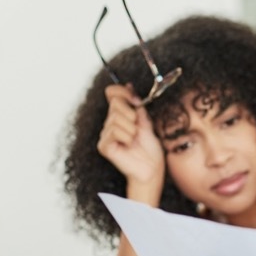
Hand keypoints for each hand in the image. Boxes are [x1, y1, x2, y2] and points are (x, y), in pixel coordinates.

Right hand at [96, 84, 164, 198]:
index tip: (135, 99)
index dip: (122, 92)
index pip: (112, 94)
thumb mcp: (146, 123)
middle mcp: (110, 123)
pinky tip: (128, 145)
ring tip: (134, 140)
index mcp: (120, 116)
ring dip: (131, 129)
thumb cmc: (150, 150)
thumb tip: (129, 86)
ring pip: (116, 118)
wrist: (152, 169)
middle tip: (138, 129)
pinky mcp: (104, 146)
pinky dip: (126, 137)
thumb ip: (137, 107)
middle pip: (116, 104)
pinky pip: (114, 131)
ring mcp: (105, 135)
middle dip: (131, 114)